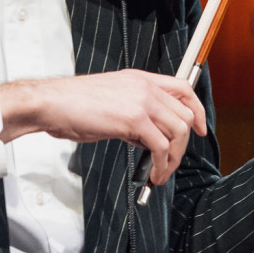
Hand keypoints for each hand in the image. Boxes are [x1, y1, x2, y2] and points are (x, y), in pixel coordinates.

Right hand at [0, 70, 207, 184]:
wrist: (53, 103)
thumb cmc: (74, 104)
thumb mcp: (113, 101)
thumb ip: (135, 114)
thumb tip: (147, 138)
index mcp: (141, 79)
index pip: (183, 88)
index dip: (197, 110)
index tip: (200, 128)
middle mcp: (146, 87)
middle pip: (185, 114)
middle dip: (183, 144)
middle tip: (171, 162)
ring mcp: (142, 101)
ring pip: (178, 131)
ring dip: (173, 158)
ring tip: (161, 172)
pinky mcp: (134, 119)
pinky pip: (161, 146)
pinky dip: (161, 164)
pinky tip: (153, 173)